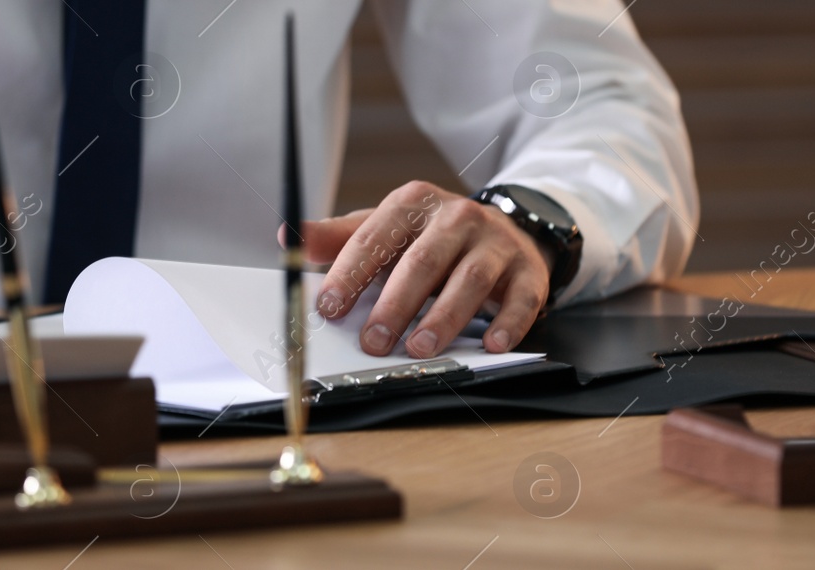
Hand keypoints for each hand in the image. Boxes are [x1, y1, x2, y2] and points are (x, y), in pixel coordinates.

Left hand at [281, 181, 550, 356]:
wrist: (505, 230)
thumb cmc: (431, 238)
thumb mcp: (386, 228)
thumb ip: (339, 237)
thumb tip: (287, 235)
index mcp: (414, 203)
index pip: (375, 237)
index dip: (349, 274)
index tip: (328, 308)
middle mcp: (457, 217)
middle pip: (423, 261)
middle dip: (395, 304)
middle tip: (372, 341)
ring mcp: (496, 242)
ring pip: (470, 279)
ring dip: (445, 317)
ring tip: (420, 348)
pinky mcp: (528, 270)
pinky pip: (521, 298)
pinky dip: (508, 322)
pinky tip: (492, 345)